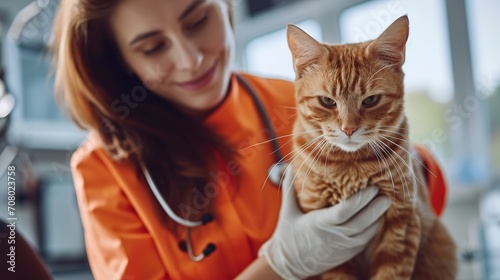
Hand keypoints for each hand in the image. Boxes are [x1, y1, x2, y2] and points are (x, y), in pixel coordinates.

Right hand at [258, 166, 390, 278]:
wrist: (289, 264)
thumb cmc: (287, 236)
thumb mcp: (287, 212)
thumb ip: (289, 189)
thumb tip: (291, 167)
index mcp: (319, 223)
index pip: (344, 211)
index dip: (360, 200)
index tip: (371, 188)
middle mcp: (333, 236)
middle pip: (360, 222)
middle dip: (375, 208)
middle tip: (385, 195)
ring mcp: (341, 247)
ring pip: (366, 233)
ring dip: (377, 219)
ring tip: (384, 204)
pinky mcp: (346, 254)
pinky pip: (364, 241)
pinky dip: (373, 230)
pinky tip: (377, 219)